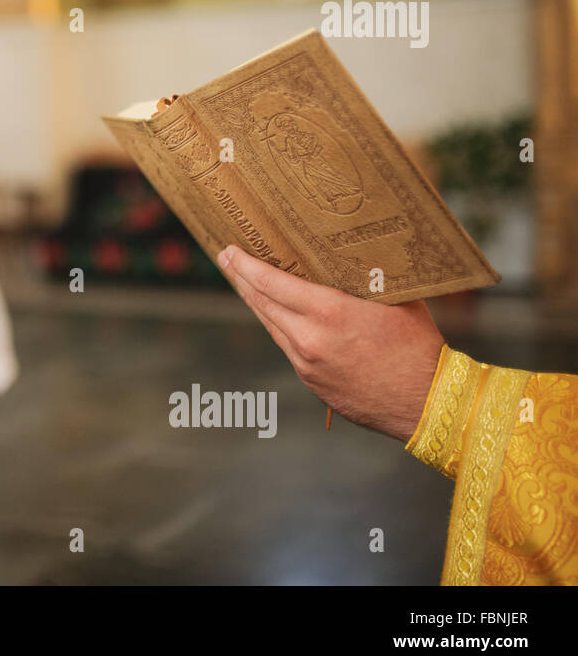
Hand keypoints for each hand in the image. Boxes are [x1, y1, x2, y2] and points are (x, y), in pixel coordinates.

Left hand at [217, 244, 444, 442]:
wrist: (428, 404)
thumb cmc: (418, 346)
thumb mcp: (395, 299)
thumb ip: (365, 279)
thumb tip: (348, 256)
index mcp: (328, 313)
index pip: (272, 282)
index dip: (246, 266)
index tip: (230, 251)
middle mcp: (309, 339)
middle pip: (262, 303)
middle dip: (241, 278)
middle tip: (227, 259)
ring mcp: (306, 364)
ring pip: (271, 326)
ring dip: (256, 303)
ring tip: (246, 283)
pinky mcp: (311, 382)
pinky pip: (287, 347)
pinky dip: (278, 327)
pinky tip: (278, 316)